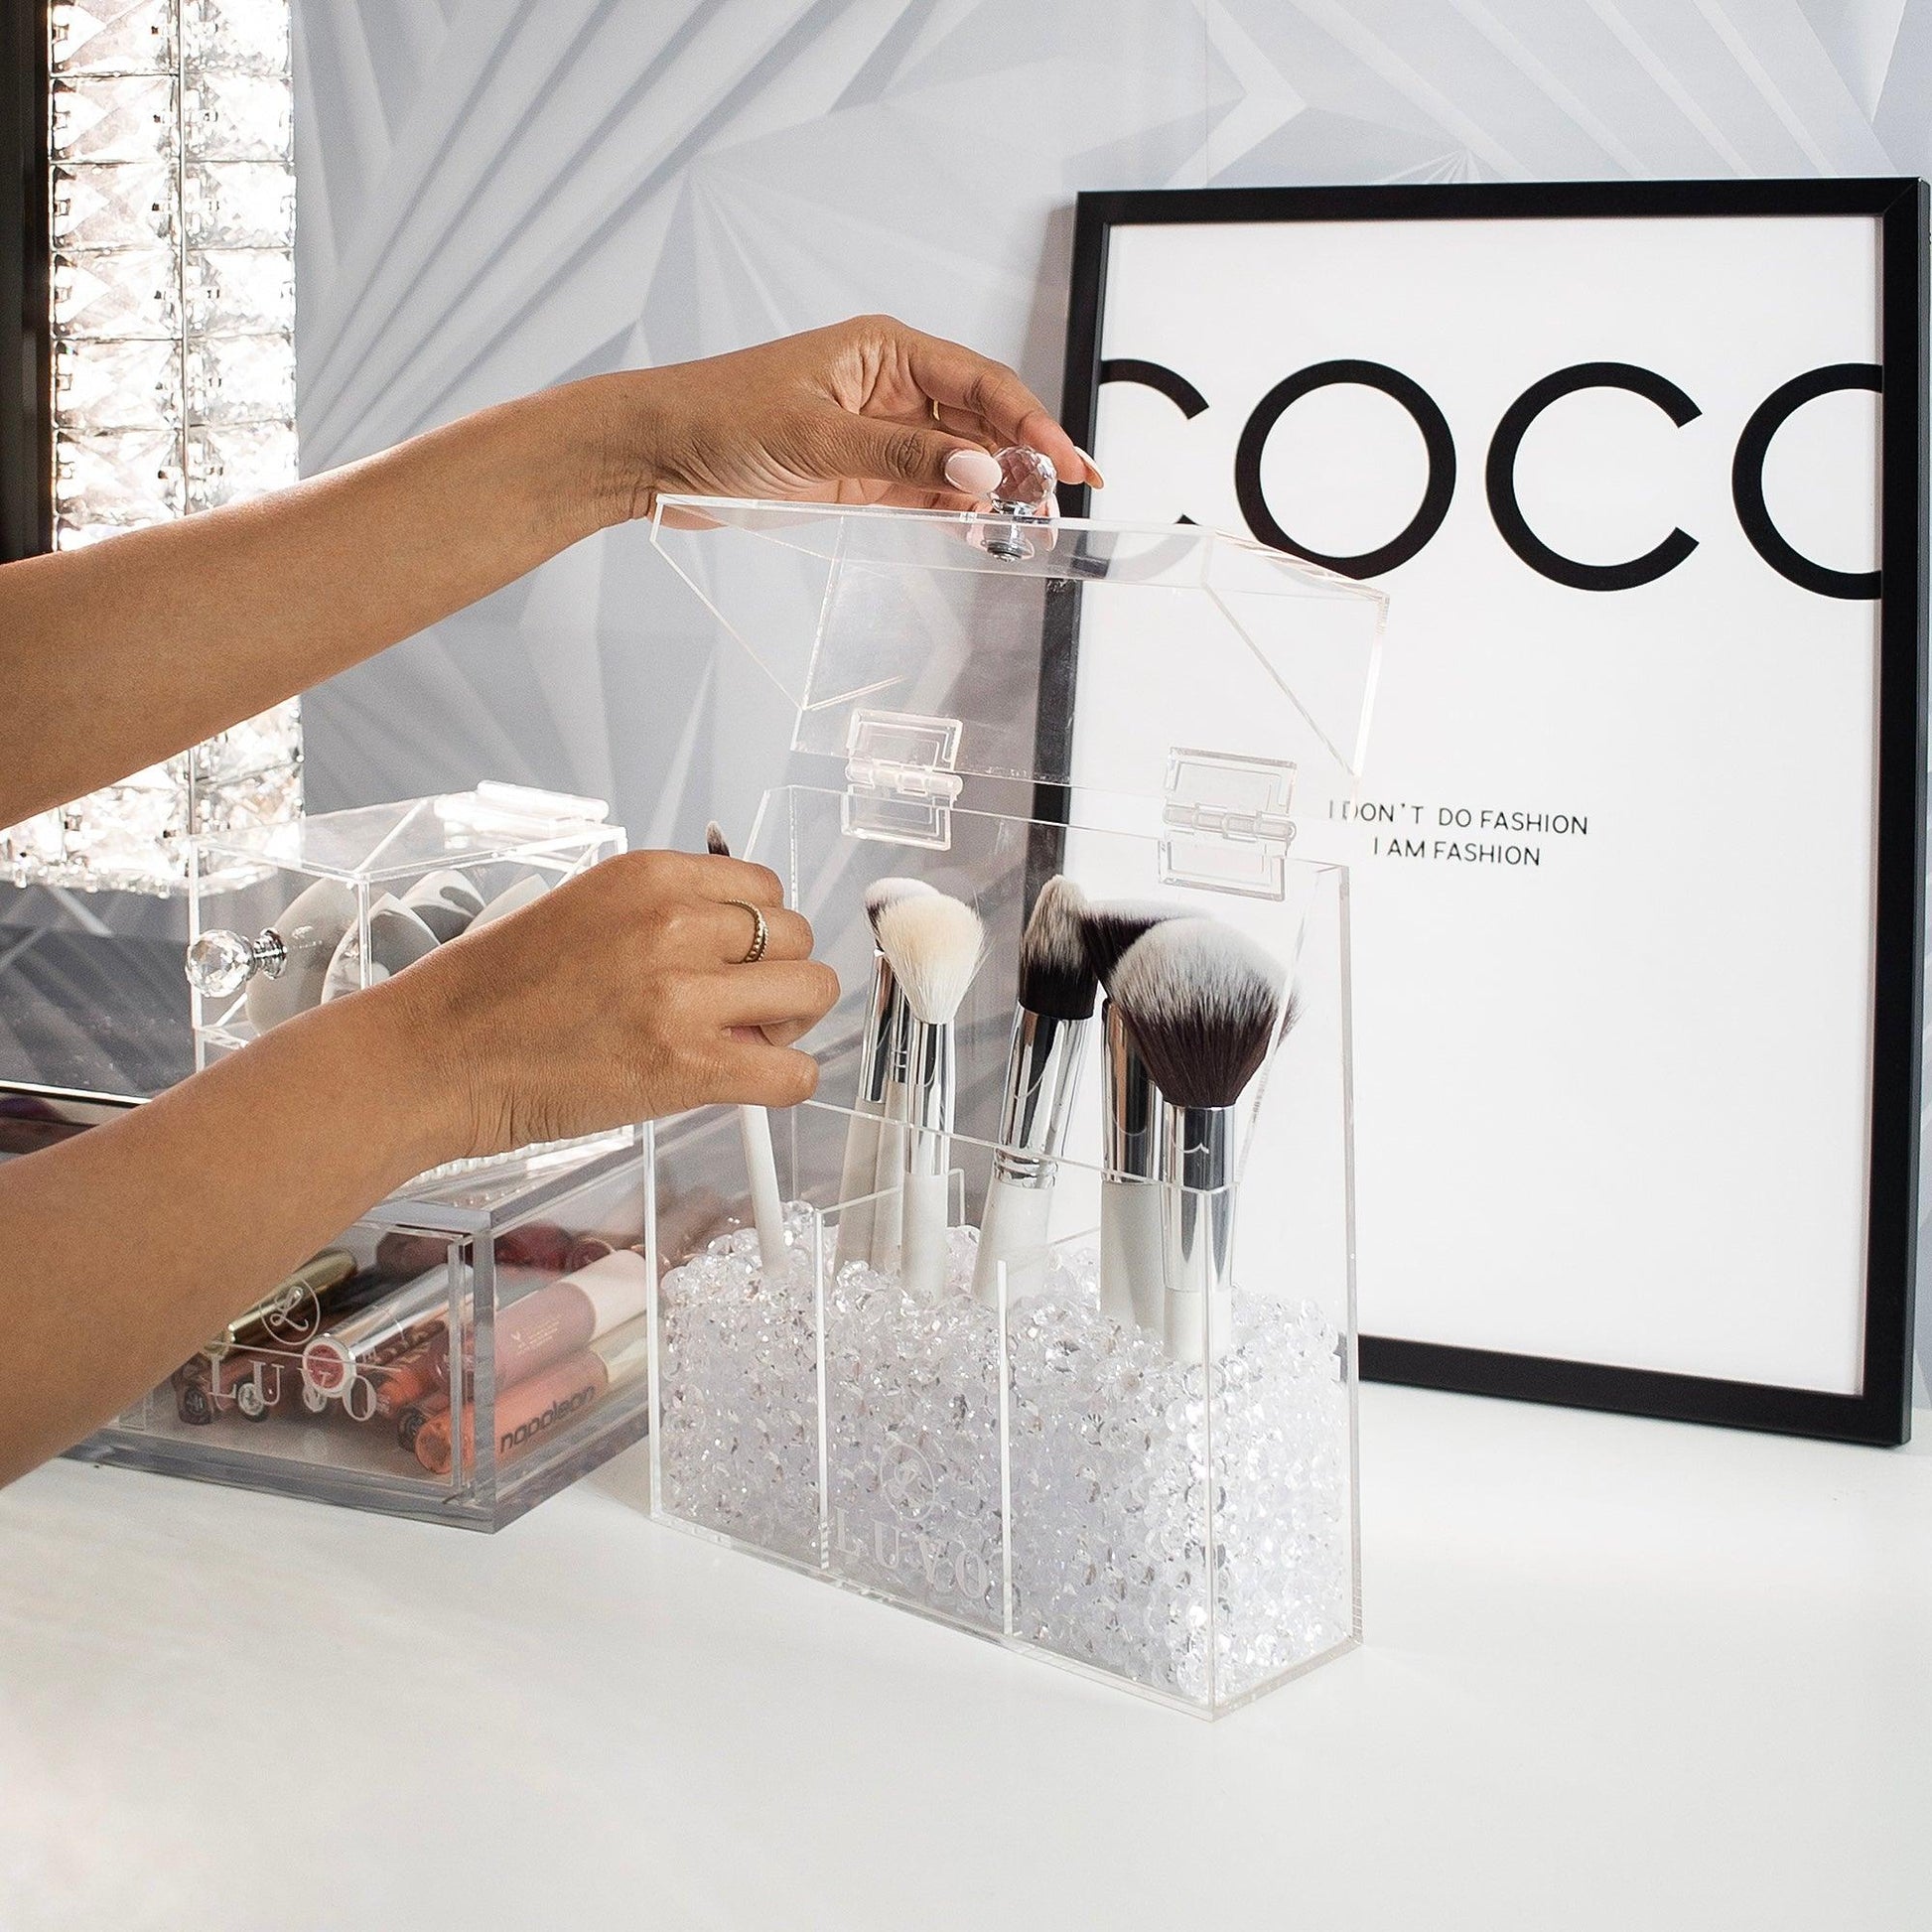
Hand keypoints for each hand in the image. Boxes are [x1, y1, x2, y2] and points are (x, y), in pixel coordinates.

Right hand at [366, 850, 838, 1161]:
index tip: (734, 961)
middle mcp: (673, 924)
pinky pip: (794, 1073)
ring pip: (811, 994)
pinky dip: (787, 1080)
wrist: (438, 1057)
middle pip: (796, 938)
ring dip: (787, 1023)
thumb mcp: (584, 909)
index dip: (759, 932)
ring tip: (736, 1042)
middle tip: (736, 1010)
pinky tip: (749, 1083)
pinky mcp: (687, 1067)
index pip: (764, 888)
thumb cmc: (494, 993)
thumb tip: (736, 937)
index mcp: (648, 876)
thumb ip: (662, 913)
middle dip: (777, 976)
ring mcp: (683, 996)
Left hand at [588, 314, 1100, 521]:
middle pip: (981, 420)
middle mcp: (891, 387)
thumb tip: (979, 470)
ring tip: (1037, 520)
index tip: (1068, 460)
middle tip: (1068, 497)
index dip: (1032, 422)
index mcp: (886, 351)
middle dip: (1027, 457)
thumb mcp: (816, 438)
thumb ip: (901, 458)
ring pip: (961, 459)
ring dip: (998, 487)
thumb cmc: (719, 417)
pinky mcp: (863, 476)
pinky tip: (987, 525)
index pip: (981, 384)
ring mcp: (879, 434)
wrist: (656, 452)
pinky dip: (960, 508)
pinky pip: (929, 489)